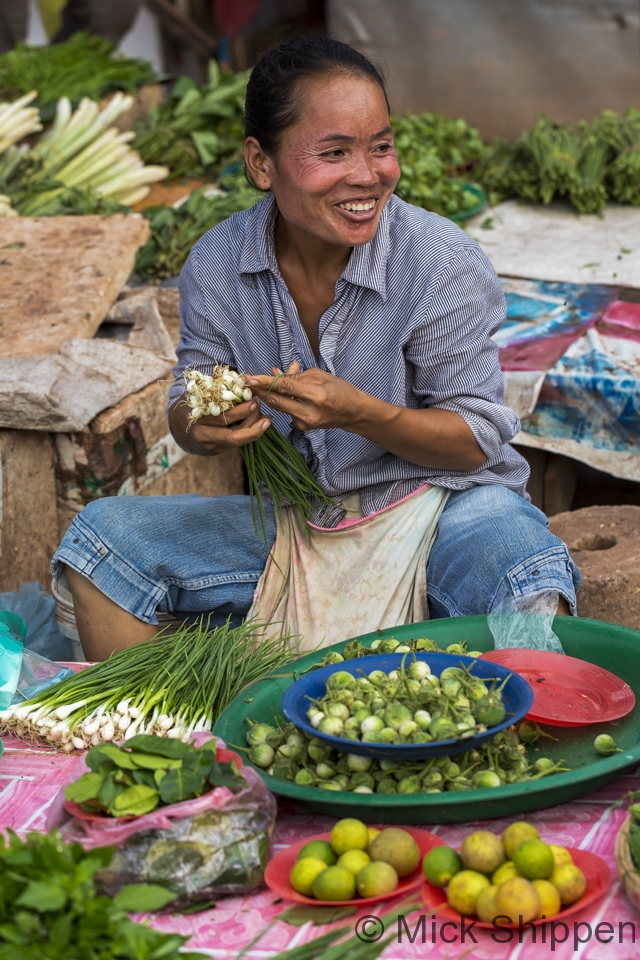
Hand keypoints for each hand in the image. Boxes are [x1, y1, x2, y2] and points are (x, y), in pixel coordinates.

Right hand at [169, 393, 270, 455]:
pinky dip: (250, 432)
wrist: (180, 426)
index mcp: (196, 418)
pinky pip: (237, 443)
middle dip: (251, 422)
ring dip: (254, 429)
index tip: (252, 400)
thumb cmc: (193, 403)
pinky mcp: (218, 450)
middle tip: (262, 408)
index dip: (239, 411)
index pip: (221, 417)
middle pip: (232, 435)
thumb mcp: (199, 392)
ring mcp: (211, 445)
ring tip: (267, 417)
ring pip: (237, 441)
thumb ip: (216, 385)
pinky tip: (261, 424)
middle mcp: (203, 435)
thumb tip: (240, 378)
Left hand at [246, 362, 364, 431]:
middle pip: (276, 401)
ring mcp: (305, 423)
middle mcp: (309, 412)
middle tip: (245, 381)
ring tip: (261, 383)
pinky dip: (283, 401)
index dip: (265, 383)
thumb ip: (295, 375)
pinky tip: (286, 395)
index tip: (250, 378)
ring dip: (269, 395)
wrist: (353, 413)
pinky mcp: (303, 428)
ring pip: (279, 407)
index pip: (285, 387)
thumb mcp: (319, 376)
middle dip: (259, 391)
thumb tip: (274, 373)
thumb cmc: (339, 390)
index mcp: (316, 395)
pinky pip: (287, 412)